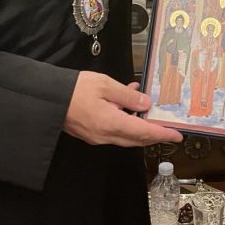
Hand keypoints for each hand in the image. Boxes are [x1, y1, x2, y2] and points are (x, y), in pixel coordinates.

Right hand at [63, 72, 182, 146]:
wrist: (47, 99)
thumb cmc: (75, 89)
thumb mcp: (105, 84)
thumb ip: (127, 96)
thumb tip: (146, 104)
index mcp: (111, 123)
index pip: (143, 133)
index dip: (162, 134)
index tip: (177, 136)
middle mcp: (105, 135)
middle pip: (136, 139)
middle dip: (153, 133)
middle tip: (167, 126)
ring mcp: (97, 137)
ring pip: (126, 136)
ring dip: (139, 126)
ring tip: (145, 106)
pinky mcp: (91, 134)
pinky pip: (114, 131)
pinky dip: (125, 122)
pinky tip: (126, 104)